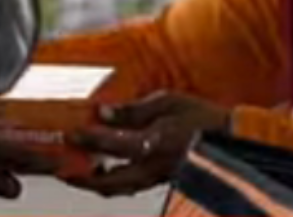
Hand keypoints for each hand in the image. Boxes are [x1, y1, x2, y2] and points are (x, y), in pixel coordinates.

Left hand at [64, 91, 230, 196]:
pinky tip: (104, 170)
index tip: (70, 133)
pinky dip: (112, 181)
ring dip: (94, 183)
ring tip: (77, 172)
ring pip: (118, 190)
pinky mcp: (160, 180)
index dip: (88, 139)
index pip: (112, 145)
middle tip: (62, 170)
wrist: (230, 140)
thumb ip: (134, 110)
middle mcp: (153, 167)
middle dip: (81, 179)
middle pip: (108, 183)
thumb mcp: (168, 102)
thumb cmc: (201, 118)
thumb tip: (103, 112)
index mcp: (155, 144)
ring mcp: (157, 178)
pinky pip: (130, 186)